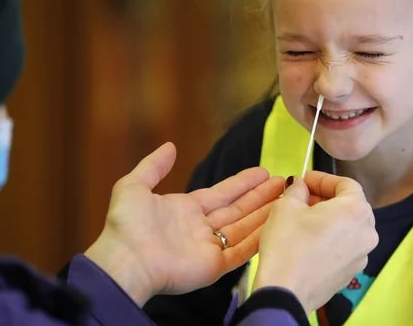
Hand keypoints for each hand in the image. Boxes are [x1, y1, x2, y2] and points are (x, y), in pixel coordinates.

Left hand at [84, 143, 284, 305]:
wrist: (125, 261)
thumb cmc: (126, 226)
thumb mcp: (134, 186)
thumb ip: (153, 166)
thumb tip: (170, 146)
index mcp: (184, 210)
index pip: (222, 193)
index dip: (242, 183)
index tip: (263, 172)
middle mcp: (199, 229)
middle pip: (238, 209)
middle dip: (261, 196)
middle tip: (283, 183)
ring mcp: (208, 248)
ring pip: (244, 228)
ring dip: (265, 214)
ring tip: (288, 198)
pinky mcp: (214, 267)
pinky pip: (241, 251)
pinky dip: (258, 238)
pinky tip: (276, 224)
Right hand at [252, 171, 378, 311]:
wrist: (287, 292)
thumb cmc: (288, 246)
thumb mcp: (286, 207)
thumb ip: (297, 189)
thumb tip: (299, 184)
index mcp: (356, 210)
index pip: (346, 184)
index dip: (323, 179)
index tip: (305, 180)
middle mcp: (367, 232)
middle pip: (350, 205)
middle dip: (327, 198)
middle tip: (303, 198)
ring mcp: (362, 254)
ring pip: (348, 227)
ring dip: (329, 219)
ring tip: (304, 220)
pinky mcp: (352, 272)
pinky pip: (345, 247)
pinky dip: (331, 239)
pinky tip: (309, 242)